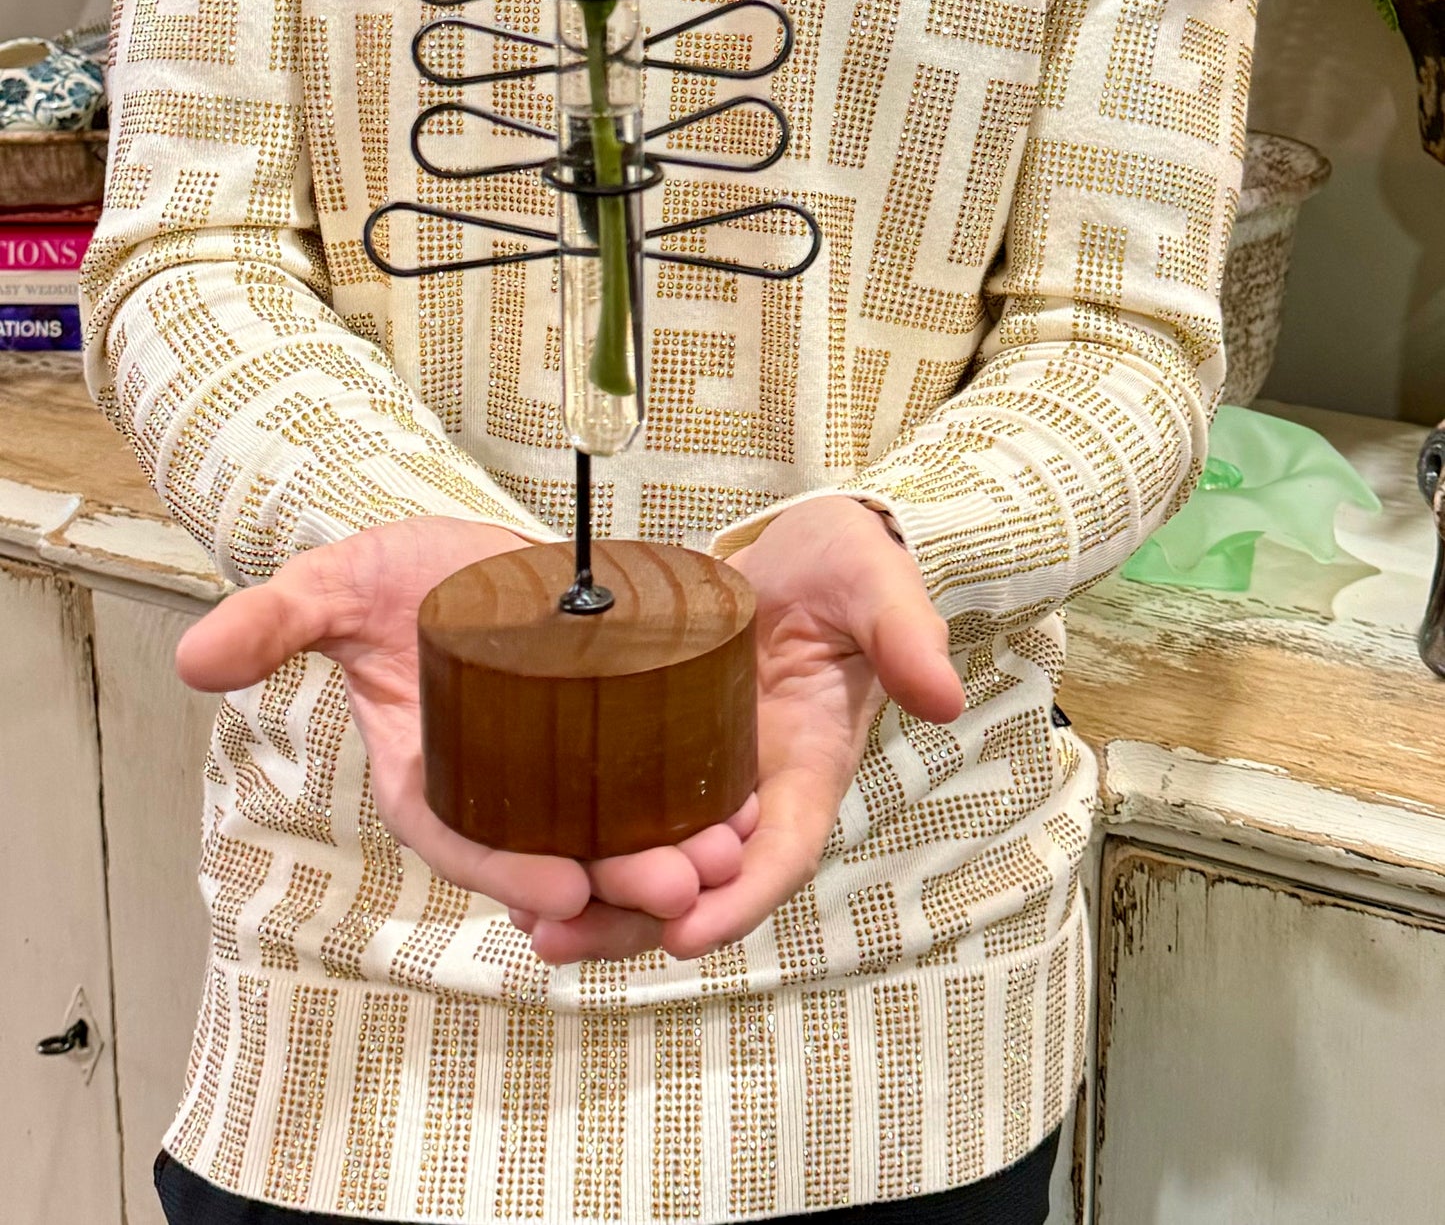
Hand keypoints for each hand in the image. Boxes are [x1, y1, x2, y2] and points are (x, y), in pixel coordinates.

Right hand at [174, 516, 751, 928]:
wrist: (465, 550)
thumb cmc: (399, 575)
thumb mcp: (337, 584)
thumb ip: (276, 621)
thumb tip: (196, 660)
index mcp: (430, 784)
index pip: (469, 846)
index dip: (511, 872)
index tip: (564, 884)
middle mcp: (499, 796)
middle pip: (557, 856)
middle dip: (617, 881)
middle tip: (678, 885)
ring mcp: (559, 776)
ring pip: (616, 837)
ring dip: (671, 857)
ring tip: (724, 856)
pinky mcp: (612, 740)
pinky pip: (653, 790)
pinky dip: (695, 805)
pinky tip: (745, 809)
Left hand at [515, 495, 962, 963]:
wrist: (797, 543)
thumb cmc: (846, 563)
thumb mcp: (877, 583)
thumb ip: (907, 634)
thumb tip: (944, 697)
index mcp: (810, 768)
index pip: (780, 854)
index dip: (738, 901)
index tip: (687, 933)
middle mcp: (751, 791)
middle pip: (697, 883)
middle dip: (635, 918)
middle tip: (563, 934)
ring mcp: (699, 774)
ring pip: (647, 861)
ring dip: (592, 900)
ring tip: (528, 921)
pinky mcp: (651, 744)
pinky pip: (613, 809)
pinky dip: (570, 843)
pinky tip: (512, 862)